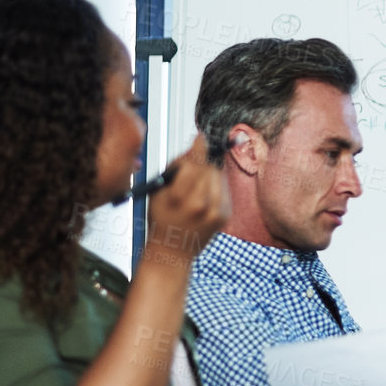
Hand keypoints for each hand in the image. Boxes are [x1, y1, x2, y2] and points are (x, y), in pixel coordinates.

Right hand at [144, 135, 228, 263]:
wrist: (173, 250)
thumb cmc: (162, 218)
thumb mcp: (159, 191)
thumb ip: (177, 167)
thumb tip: (196, 144)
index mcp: (180, 198)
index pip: (194, 164)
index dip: (196, 148)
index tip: (200, 136)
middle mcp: (201, 205)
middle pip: (208, 168)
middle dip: (200, 164)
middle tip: (190, 169)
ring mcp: (216, 212)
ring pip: (218, 176)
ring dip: (209, 174)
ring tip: (195, 185)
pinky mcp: (225, 216)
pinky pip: (224, 189)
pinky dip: (215, 186)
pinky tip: (204, 195)